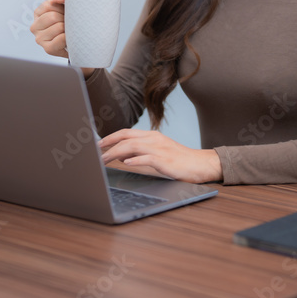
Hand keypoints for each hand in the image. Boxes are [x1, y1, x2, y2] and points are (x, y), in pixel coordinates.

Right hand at [30, 0, 69, 57]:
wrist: (79, 37)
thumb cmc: (70, 18)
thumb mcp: (67, 2)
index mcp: (38, 13)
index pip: (48, 5)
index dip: (61, 7)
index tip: (64, 12)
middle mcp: (34, 26)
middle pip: (52, 17)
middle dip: (65, 18)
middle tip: (68, 23)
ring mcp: (39, 39)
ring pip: (58, 27)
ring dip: (68, 28)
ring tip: (68, 30)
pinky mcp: (48, 49)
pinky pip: (61, 39)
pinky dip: (68, 37)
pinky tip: (68, 38)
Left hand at [98, 129, 222, 183]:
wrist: (200, 164)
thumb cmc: (179, 161)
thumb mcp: (157, 153)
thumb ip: (141, 152)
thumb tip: (122, 156)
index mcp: (152, 136)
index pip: (127, 132)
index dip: (111, 137)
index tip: (98, 144)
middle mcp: (154, 139)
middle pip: (126, 137)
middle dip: (108, 143)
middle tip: (96, 152)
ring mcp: (160, 149)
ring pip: (132, 146)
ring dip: (115, 153)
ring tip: (104, 160)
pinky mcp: (165, 160)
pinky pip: (147, 158)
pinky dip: (135, 160)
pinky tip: (126, 163)